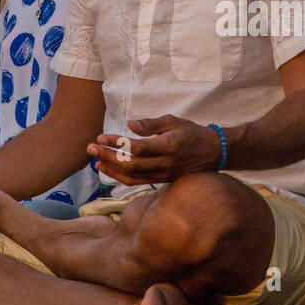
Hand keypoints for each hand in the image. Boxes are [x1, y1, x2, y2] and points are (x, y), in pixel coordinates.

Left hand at [87, 115, 222, 184]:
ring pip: (132, 177)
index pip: (136, 148)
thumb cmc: (191, 133)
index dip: (116, 144)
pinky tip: (109, 170)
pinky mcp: (162, 180)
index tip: (101, 137)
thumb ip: (151, 124)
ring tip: (95, 160)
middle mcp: (165, 163)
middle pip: (130, 165)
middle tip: (90, 148)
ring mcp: (164, 174)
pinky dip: (120, 177)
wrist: (213, 152)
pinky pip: (138, 182)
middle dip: (107, 157)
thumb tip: (130, 125)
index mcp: (168, 146)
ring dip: (110, 170)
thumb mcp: (173, 121)